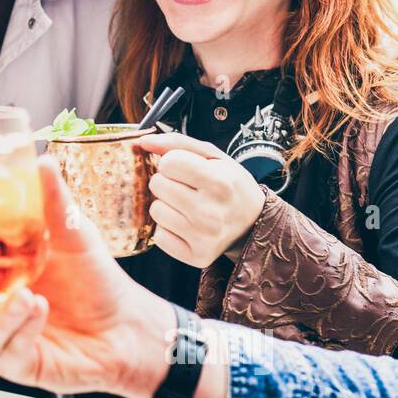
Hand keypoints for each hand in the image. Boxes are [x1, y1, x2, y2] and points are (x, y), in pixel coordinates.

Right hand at [0, 156, 172, 397]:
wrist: (128, 323)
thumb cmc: (92, 280)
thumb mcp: (71, 232)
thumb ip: (52, 201)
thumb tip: (41, 161)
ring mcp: (2, 337)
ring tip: (18, 294)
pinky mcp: (22, 363)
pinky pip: (7, 351)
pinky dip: (20, 328)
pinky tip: (38, 308)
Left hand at [139, 133, 264, 268]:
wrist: (253, 224)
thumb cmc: (230, 185)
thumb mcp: (214, 157)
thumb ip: (177, 143)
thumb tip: (143, 140)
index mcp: (220, 182)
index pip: (167, 163)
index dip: (173, 163)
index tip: (187, 169)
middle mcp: (211, 212)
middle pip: (157, 185)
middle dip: (167, 182)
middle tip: (187, 189)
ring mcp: (203, 237)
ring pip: (155, 210)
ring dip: (166, 206)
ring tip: (187, 207)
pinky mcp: (196, 256)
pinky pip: (159, 236)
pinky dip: (168, 229)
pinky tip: (186, 225)